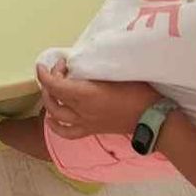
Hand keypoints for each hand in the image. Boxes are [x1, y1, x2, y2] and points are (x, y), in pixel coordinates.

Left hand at [34, 61, 158, 140]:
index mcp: (86, 95)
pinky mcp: (90, 131)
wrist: (150, 115)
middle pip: (54, 97)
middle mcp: (81, 111)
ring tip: (52, 89)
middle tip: (61, 69)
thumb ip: (95, 68)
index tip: (45, 64)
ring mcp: (84, 123)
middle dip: (51, 81)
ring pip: (56, 115)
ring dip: (50, 100)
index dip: (45, 73)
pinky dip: (55, 125)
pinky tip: (51, 118)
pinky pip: (66, 132)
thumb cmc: (137, 90)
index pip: (55, 85)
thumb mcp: (115, 72)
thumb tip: (82, 63)